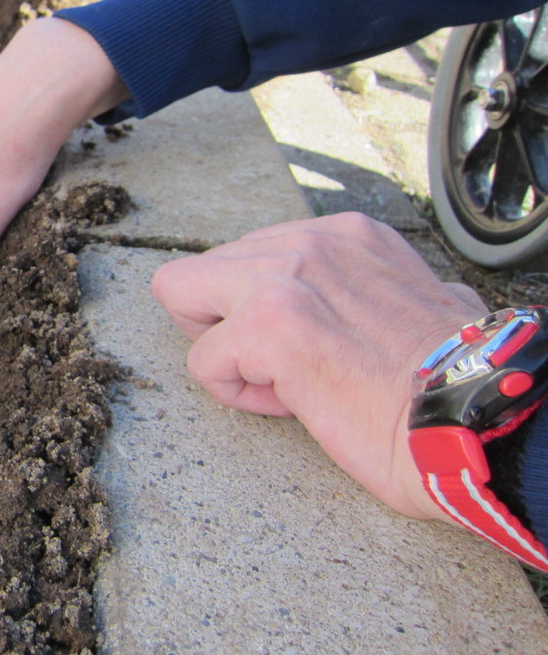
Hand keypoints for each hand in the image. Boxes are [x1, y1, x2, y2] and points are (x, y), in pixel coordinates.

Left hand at [149, 212, 487, 520]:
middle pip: (199, 269)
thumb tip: (347, 304)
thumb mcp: (413, 301)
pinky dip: (236, 394)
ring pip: (182, 297)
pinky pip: (202, 361)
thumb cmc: (446, 382)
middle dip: (222, 324)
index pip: (248, 255)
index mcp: (345, 236)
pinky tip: (292, 403)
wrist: (472, 418)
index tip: (307, 344)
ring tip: (288, 382)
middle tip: (277, 365)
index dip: (259, 309)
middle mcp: (310, 242)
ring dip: (225, 352)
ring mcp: (284, 278)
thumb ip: (361, 286)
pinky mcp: (267, 325)